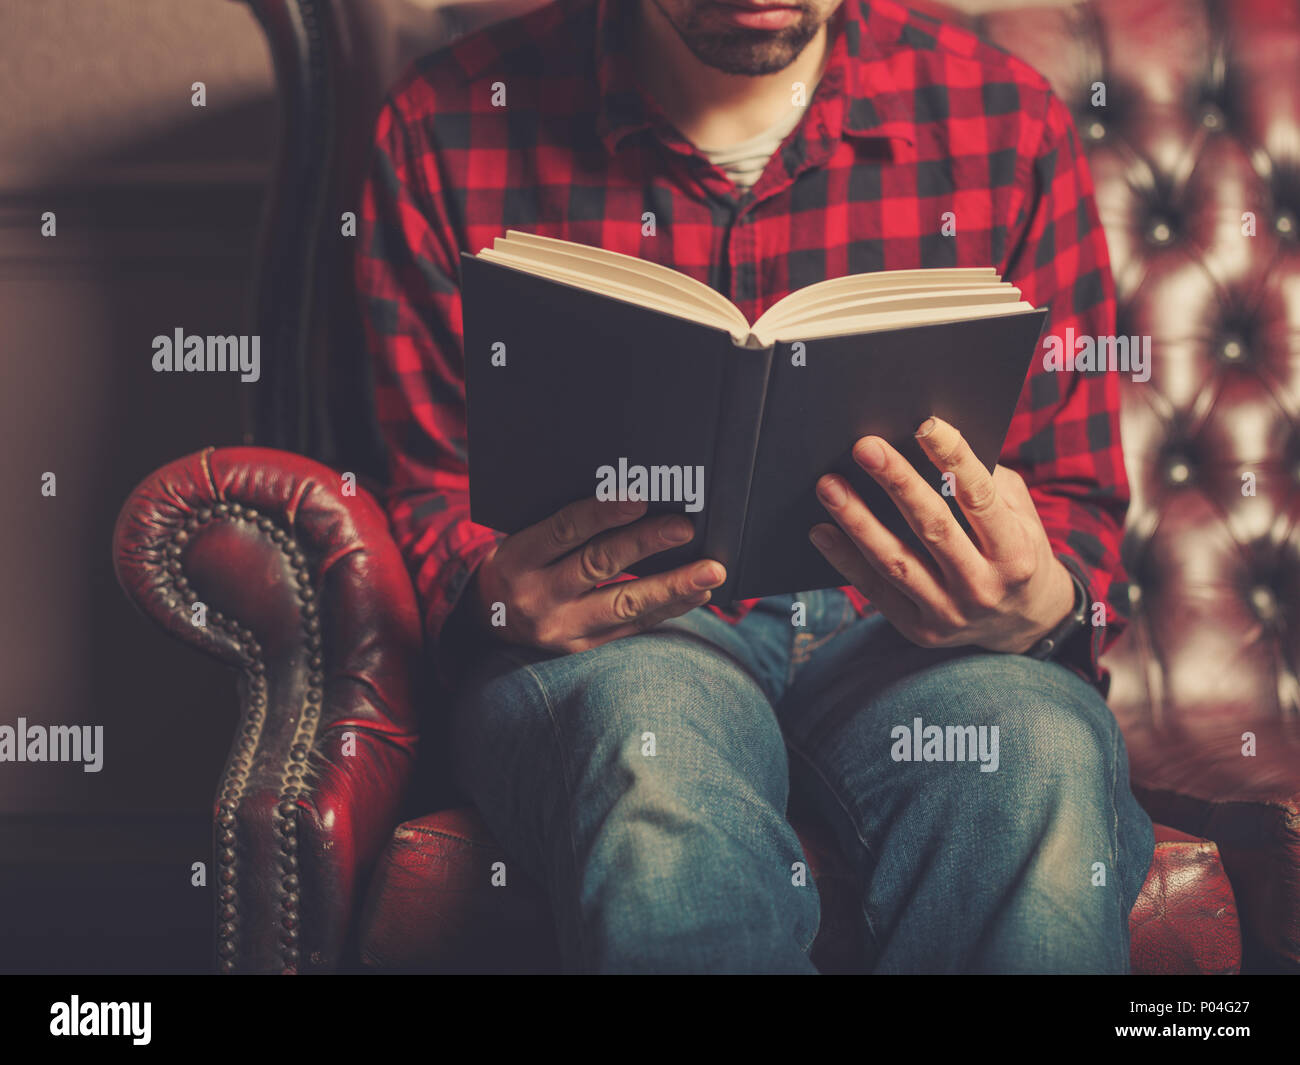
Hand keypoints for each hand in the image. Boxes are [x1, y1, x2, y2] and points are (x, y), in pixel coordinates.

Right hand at [465, 496, 726, 653]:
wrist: (488, 617)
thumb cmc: (521, 561)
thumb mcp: (524, 535)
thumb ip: (567, 522)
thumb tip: (636, 498)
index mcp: (518, 557)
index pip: (564, 529)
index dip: (603, 513)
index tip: (641, 498)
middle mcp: (537, 595)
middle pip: (598, 565)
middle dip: (646, 544)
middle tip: (686, 528)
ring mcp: (560, 628)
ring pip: (623, 604)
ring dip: (672, 587)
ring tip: (710, 572)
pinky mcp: (581, 649)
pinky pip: (632, 627)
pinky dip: (668, 608)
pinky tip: (697, 594)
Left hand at [809, 416, 1076, 654]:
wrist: (1025, 623)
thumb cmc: (1016, 548)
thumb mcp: (1020, 514)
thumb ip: (985, 482)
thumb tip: (927, 440)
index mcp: (1016, 551)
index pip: (980, 498)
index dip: (954, 458)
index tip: (925, 424)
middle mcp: (984, 586)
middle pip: (933, 527)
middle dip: (897, 482)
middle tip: (864, 446)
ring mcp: (950, 613)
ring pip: (896, 562)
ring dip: (858, 521)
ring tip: (829, 486)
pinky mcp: (920, 630)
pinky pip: (875, 591)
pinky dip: (845, 560)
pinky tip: (821, 530)